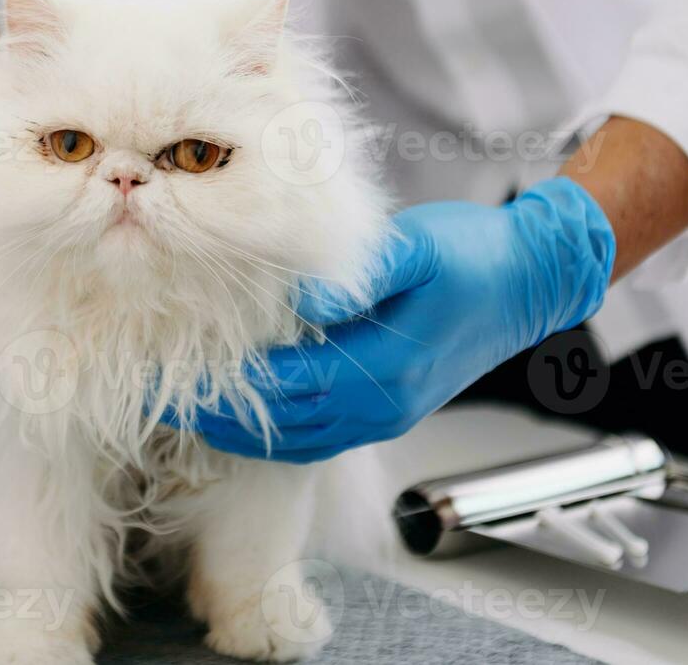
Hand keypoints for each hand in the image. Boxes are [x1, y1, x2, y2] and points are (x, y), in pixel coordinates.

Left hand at [182, 178, 614, 462]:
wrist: (533, 279)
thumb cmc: (476, 256)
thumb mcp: (414, 248)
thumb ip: (354, 272)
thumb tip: (295, 296)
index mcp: (383, 370)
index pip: (281, 389)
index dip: (221, 388)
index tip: (169, 377)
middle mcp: (382, 406)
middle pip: (279, 425)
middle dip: (213, 416)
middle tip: (154, 398)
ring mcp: (387, 414)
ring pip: (297, 440)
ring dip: (239, 430)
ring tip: (182, 411)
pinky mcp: (389, 409)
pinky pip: (318, 436)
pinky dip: (274, 430)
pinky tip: (244, 413)